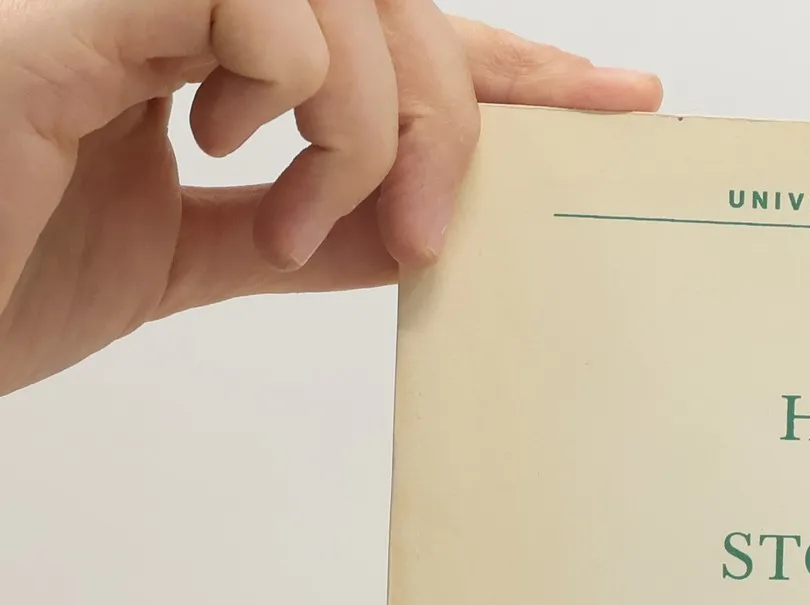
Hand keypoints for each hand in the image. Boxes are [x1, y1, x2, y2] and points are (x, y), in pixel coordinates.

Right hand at [0, 1, 660, 394]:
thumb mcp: (184, 260)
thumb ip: (303, 232)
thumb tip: (423, 235)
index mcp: (195, 42)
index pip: (386, 30)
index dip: (512, 64)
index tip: (623, 102)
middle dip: (449, 113)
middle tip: (426, 233)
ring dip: (365, 121)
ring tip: (296, 217)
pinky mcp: (70, 2)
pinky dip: (293, 90)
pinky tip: (227, 154)